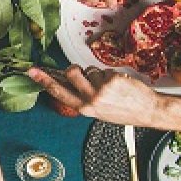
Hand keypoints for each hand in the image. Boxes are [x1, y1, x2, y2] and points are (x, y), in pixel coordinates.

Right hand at [26, 66, 180, 131]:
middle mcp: (91, 99)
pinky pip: (104, 70)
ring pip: (89, 70)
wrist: (147, 110)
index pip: (58, 92)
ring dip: (96, 74)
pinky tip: (119, 85)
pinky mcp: (113, 79)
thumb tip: (68, 79)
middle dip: (73, 69)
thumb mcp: (98, 110)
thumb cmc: (123, 111)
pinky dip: (110, 75)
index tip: (32, 71)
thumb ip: (82, 96)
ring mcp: (102, 89)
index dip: (44, 80)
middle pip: (71, 73)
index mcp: (84, 109)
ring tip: (107, 85)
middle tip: (81, 73)